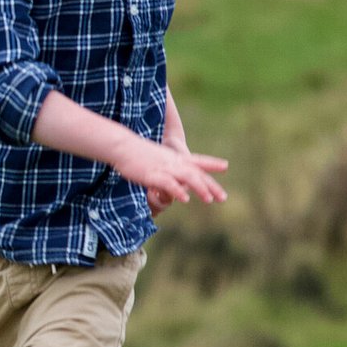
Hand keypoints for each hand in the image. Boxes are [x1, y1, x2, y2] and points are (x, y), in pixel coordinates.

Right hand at [113, 134, 227, 207]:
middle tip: (223, 198)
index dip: (211, 164)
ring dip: (200, 188)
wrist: (121, 146)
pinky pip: (169, 183)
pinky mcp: (153, 175)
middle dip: (211, 186)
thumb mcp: (154, 161)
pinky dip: (178, 191)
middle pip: (197, 173)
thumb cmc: (134, 154)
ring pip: (187, 177)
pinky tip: (185, 199)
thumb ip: (164, 172)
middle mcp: (173, 162)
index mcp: (174, 158)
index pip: (197, 160)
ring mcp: (164, 168)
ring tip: (210, 200)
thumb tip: (167, 188)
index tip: (225, 166)